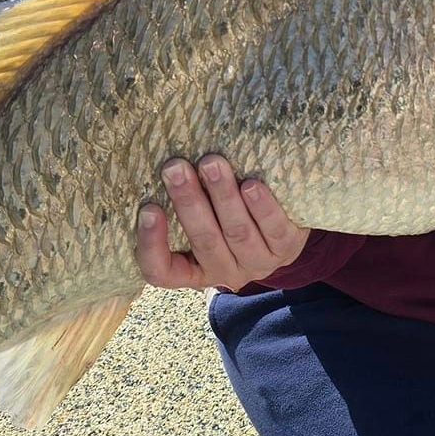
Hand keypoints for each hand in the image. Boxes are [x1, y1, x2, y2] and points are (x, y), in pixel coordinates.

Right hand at [136, 155, 310, 289]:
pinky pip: (274, 229)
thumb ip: (187, 201)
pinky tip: (251, 184)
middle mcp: (224, 272)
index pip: (161, 271)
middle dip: (189, 201)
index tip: (148, 209)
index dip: (151, 245)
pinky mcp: (286, 249)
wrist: (285, 226)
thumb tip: (164, 163)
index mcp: (193, 270)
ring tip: (211, 163)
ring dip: (222, 196)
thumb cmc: (229, 216)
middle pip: (204, 241)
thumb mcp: (204, 217)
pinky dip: (262, 207)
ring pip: (237, 232)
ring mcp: (257, 263)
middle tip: (175, 168)